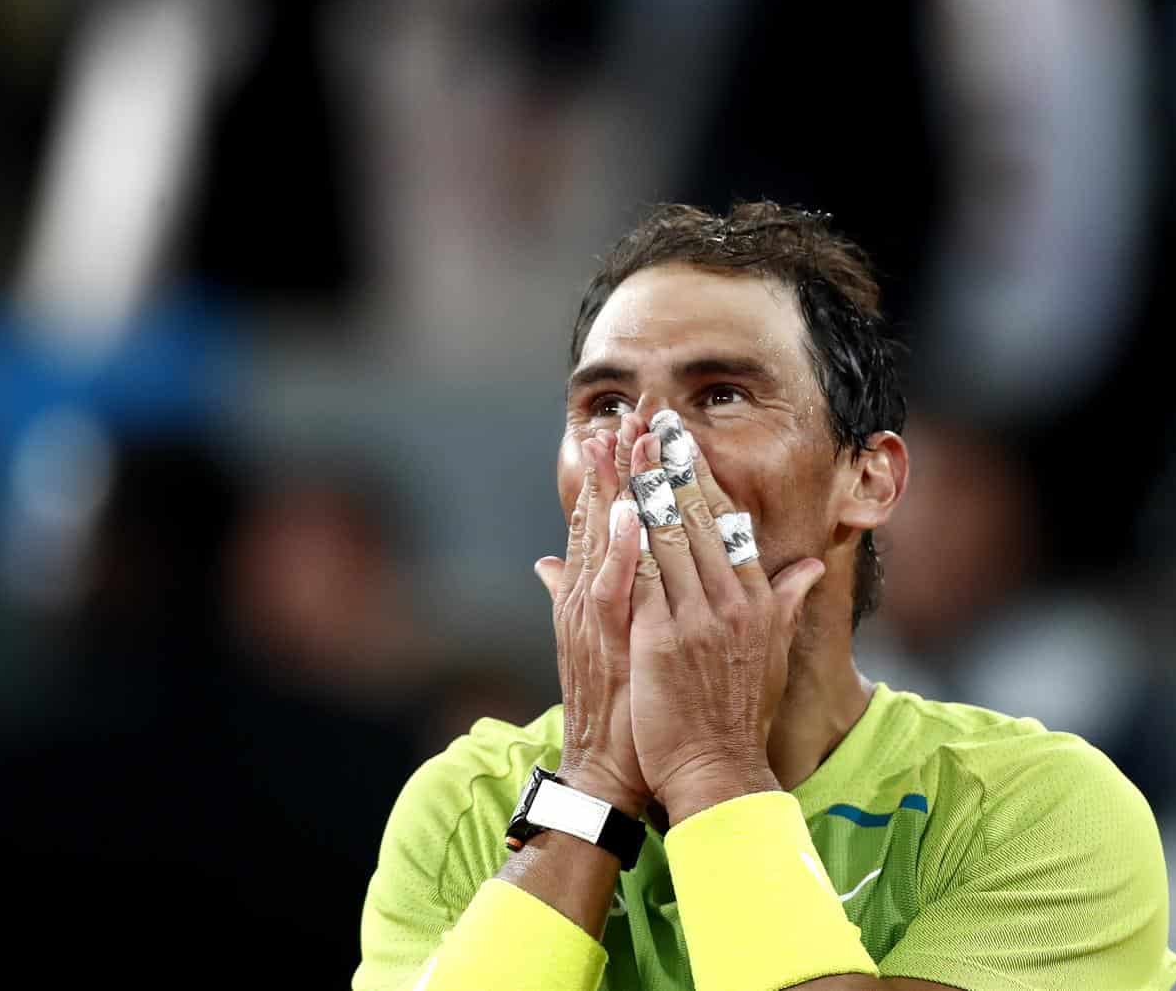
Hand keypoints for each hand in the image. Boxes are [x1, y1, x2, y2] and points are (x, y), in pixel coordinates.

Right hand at [533, 426, 649, 814]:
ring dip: (613, 487)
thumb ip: (572, 594)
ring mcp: (594, 616)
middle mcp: (587, 596)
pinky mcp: (606, 640)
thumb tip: (544, 561)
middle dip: (616, 460)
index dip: (615, 469)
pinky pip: (612, 587)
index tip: (630, 424)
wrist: (608, 767)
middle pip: (599, 514)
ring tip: (625, 438)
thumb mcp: (598, 640)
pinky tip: (628, 514)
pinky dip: (618, 549)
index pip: (602, 517)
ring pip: (601, 539)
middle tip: (631, 408)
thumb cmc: (617, 707)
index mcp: (593, 592)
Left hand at [622, 425, 827, 820]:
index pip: (729, 522)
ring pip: (668, 535)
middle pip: (698, 516)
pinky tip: (613, 503)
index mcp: (759, 598)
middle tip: (654, 418)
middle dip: (673, 462)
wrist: (717, 769)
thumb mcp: (773, 652)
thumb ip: (788, 601)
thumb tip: (814, 568)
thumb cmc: (739, 714)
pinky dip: (627, 536)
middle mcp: (734, 600)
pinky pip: (642, 575)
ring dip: (645, 483)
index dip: (704, 476)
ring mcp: (700, 617)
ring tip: (629, 443)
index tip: (686, 440)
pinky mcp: (664, 638)